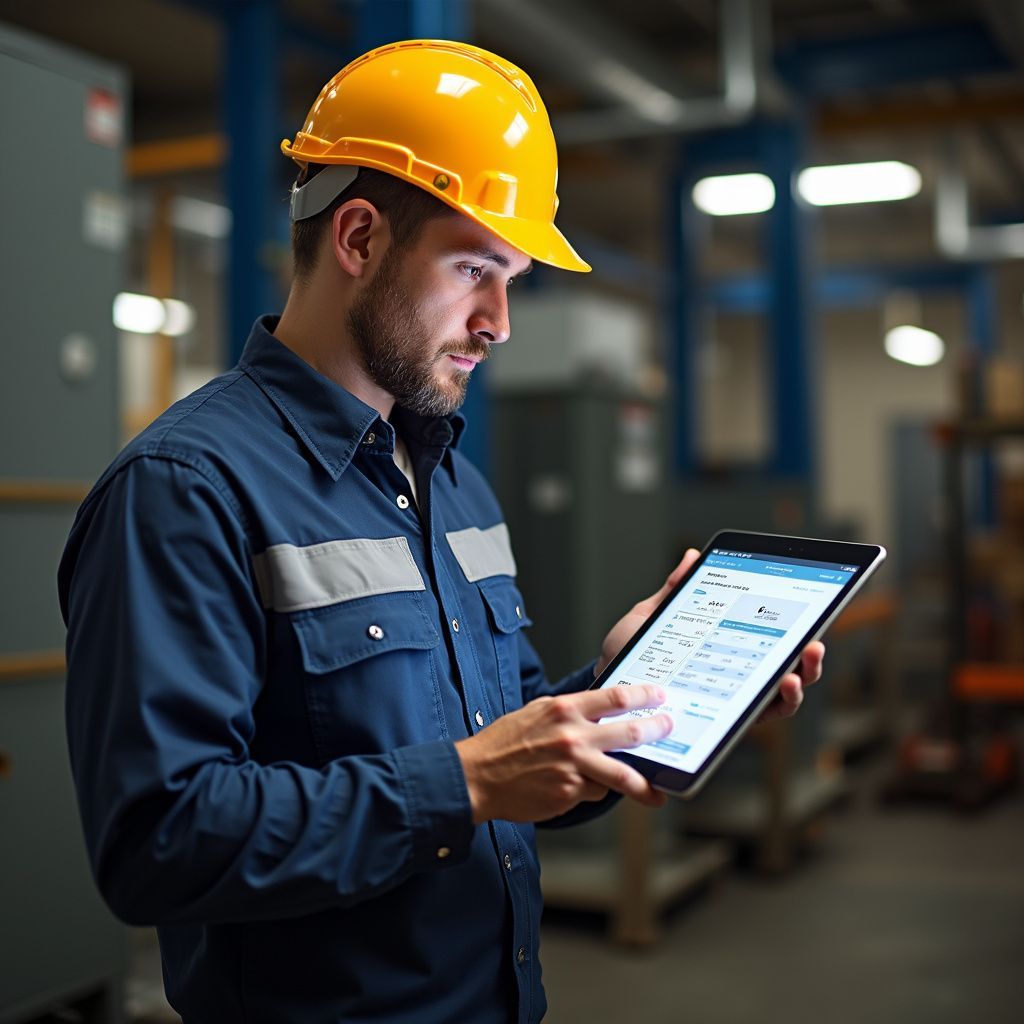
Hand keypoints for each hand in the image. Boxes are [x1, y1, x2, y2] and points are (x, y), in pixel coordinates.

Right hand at [455, 685, 671, 823]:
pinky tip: (577, 788)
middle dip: (656, 732)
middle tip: (668, 731)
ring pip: (620, 774)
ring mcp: (573, 767)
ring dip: (642, 784)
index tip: (659, 697)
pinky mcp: (569, 792)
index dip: (644, 697)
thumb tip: (600, 713)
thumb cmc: (504, 743)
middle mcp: (572, 736)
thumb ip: (569, 713)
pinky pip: (593, 791)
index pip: (615, 698)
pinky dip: (592, 789)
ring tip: (655, 793)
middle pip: (629, 734)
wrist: (477, 776)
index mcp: (564, 710)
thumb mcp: (536, 713)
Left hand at [594, 548, 824, 722]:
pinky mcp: (720, 721)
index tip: (811, 611)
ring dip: (799, 684)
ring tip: (796, 672)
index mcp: (728, 647)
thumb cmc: (629, 652)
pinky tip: (776, 688)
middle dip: (810, 660)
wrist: (604, 685)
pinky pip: (755, 718)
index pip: (771, 639)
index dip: (796, 628)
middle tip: (814, 644)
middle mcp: (736, 676)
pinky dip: (773, 705)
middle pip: (788, 670)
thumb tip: (693, 556)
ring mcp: (731, 701)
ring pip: (781, 698)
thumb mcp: (653, 616)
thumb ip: (677, 590)